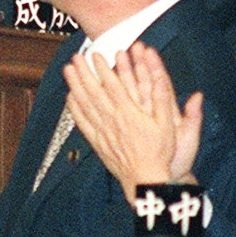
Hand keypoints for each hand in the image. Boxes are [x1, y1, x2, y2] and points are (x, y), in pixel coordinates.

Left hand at [64, 43, 202, 205]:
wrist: (146, 181)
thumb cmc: (159, 153)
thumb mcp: (168, 125)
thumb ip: (163, 100)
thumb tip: (162, 79)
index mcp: (129, 113)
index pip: (112, 85)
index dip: (102, 68)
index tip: (96, 55)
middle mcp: (113, 120)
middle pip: (94, 91)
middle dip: (83, 72)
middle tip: (76, 57)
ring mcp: (103, 132)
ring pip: (85, 104)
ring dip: (75, 85)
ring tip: (68, 70)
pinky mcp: (98, 143)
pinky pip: (83, 123)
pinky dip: (75, 109)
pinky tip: (69, 98)